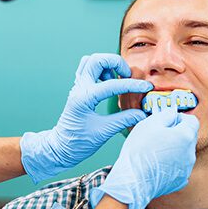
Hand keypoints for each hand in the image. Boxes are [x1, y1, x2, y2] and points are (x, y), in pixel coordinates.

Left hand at [20, 54, 152, 183]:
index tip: (146, 87)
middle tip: (127, 76)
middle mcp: (79, 88)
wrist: (61, 148)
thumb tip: (142, 114)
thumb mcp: (104, 132)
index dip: (132, 85)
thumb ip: (124, 120)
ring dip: (106, 64)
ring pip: (90, 61)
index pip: (112, 85)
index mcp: (84, 99)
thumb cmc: (78, 142)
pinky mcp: (78, 89)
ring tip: (116, 79)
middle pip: (97, 60)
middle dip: (116, 63)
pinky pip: (87, 69)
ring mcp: (77, 87)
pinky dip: (100, 70)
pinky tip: (108, 82)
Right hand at [89, 111, 199, 208]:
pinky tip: (157, 165)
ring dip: (173, 149)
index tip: (167, 121)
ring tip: (155, 152)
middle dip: (176, 134)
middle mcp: (191, 153)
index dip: (179, 118)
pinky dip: (171, 164)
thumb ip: (166, 114)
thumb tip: (172, 113)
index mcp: (186, 136)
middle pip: (189, 137)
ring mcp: (187, 169)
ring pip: (184, 153)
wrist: (132, 181)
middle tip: (158, 135)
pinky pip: (179, 168)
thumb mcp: (150, 123)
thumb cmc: (140, 151)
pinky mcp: (180, 181)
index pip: (192, 121)